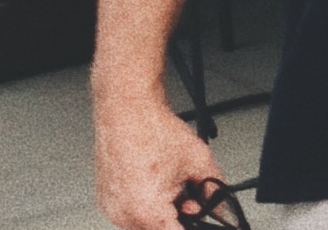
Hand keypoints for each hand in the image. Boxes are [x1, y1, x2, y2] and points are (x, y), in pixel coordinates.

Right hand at [95, 90, 223, 229]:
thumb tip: (222, 207)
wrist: (127, 110)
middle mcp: (124, 215)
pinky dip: (145, 205)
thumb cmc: (154, 130)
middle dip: (177, 219)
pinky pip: (129, 215)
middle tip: (187, 198)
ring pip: (145, 225)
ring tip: (168, 184)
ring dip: (161, 213)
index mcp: (147, 211)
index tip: (196, 217)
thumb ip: (215, 191)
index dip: (192, 225)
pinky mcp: (105, 202)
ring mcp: (112, 210)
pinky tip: (153, 183)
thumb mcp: (198, 162)